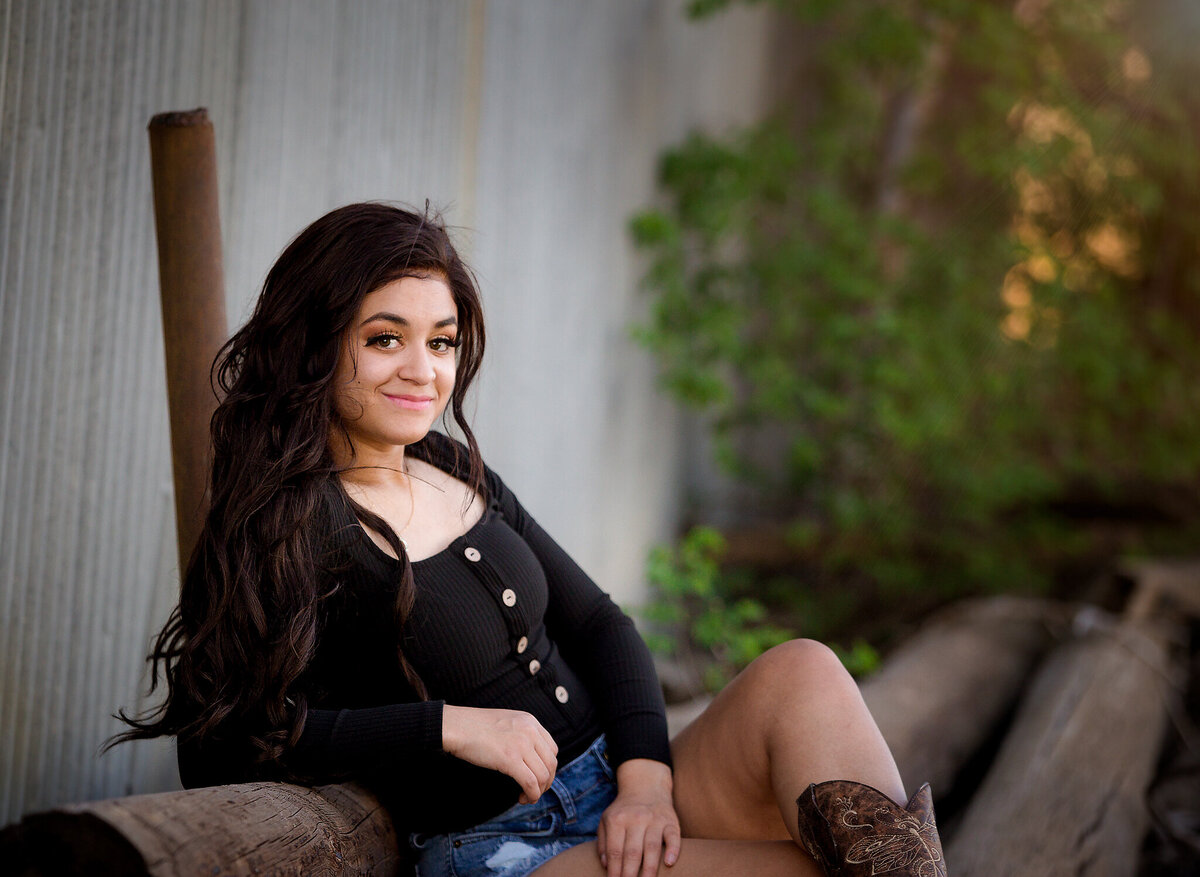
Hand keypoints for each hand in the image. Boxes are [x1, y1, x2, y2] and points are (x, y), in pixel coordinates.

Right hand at [441, 705, 558, 803]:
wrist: (456, 726)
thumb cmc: (474, 726)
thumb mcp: (506, 722)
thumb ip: (520, 733)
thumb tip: (528, 756)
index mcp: (530, 721)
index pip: (552, 749)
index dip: (548, 767)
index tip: (539, 777)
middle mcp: (530, 731)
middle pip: (551, 763)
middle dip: (546, 782)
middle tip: (535, 791)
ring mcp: (521, 744)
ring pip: (543, 775)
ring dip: (538, 791)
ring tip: (527, 796)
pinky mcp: (510, 759)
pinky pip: (531, 782)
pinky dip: (531, 794)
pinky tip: (522, 797)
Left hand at [598, 758, 680, 876]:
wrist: (645, 785)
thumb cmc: (624, 809)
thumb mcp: (607, 819)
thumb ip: (603, 842)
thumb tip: (606, 865)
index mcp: (617, 820)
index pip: (615, 851)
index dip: (614, 871)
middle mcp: (635, 818)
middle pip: (632, 852)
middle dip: (630, 874)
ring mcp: (654, 819)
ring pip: (652, 847)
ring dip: (649, 869)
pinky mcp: (670, 820)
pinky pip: (673, 836)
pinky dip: (672, 850)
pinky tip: (669, 863)